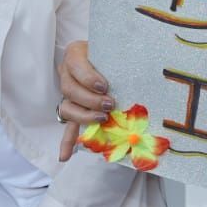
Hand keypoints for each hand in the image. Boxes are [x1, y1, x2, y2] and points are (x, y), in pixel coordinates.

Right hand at [58, 40, 115, 160]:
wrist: (113, 56)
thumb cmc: (116, 52)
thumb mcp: (116, 49)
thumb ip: (120, 56)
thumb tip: (141, 69)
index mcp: (75, 54)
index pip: (75, 65)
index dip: (88, 78)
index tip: (104, 86)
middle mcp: (67, 73)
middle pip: (70, 90)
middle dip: (90, 100)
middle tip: (109, 104)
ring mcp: (69, 94)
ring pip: (67, 108)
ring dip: (84, 117)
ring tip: (102, 119)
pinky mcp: (74, 110)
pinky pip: (68, 127)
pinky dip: (67, 142)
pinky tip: (65, 156)